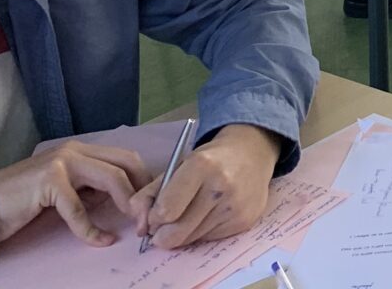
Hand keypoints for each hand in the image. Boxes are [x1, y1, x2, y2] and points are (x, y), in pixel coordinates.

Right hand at [0, 139, 149, 246]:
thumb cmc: (24, 203)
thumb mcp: (65, 193)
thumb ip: (91, 190)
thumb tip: (123, 199)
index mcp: (81, 150)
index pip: (126, 158)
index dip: (145, 180)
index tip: (153, 205)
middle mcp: (75, 150)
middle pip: (126, 163)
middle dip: (144, 190)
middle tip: (148, 218)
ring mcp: (61, 162)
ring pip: (111, 178)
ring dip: (127, 205)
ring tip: (133, 227)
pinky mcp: (48, 181)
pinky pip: (79, 208)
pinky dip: (92, 229)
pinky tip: (100, 241)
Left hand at [127, 124, 278, 251]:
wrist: (251, 153)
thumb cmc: (209, 160)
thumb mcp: (177, 166)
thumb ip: (149, 194)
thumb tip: (140, 226)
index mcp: (201, 165)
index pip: (166, 210)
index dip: (154, 218)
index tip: (155, 215)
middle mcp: (221, 185)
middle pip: (177, 232)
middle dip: (163, 234)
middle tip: (163, 226)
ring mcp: (235, 205)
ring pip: (192, 238)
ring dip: (183, 232)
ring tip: (189, 214)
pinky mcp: (244, 220)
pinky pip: (209, 238)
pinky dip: (202, 231)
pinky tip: (208, 214)